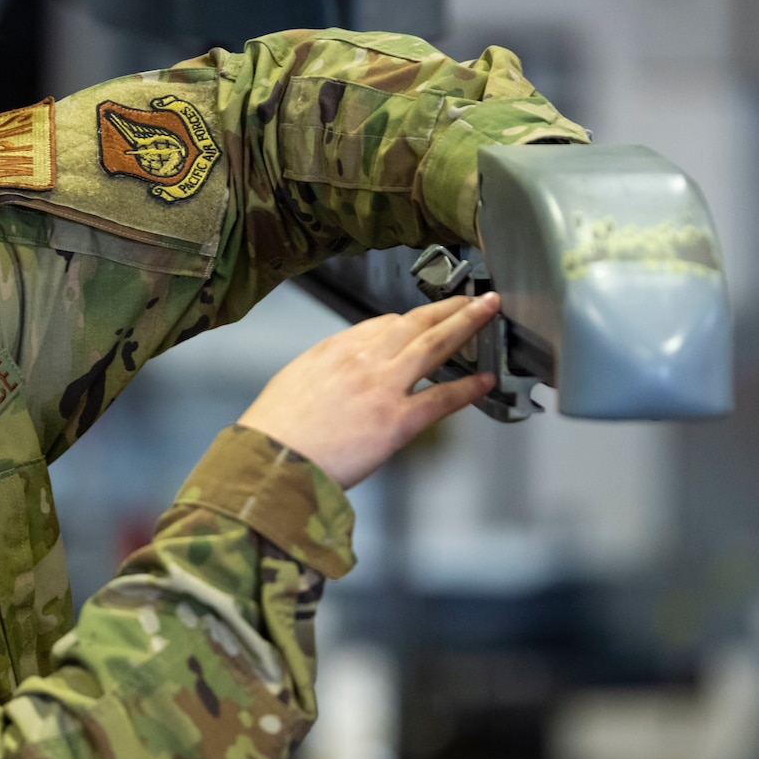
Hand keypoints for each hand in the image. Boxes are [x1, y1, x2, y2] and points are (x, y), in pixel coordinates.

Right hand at [237, 293, 501, 489]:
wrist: (270, 460)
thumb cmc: (275, 431)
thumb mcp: (293, 380)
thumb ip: (324, 367)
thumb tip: (340, 369)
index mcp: (335, 349)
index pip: (382, 324)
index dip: (411, 320)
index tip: (425, 317)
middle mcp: (362, 360)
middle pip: (415, 323)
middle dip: (449, 307)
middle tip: (474, 297)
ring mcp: (383, 388)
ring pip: (434, 346)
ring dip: (466, 325)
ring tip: (488, 313)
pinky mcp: (395, 422)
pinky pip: (440, 399)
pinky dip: (467, 389)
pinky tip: (485, 381)